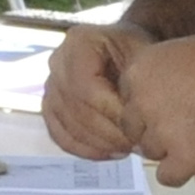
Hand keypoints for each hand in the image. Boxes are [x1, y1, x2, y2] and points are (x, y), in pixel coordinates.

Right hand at [44, 23, 151, 159]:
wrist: (124, 50)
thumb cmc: (137, 50)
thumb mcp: (144, 56)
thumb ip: (137, 84)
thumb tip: (133, 122)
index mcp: (78, 42)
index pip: (87, 86)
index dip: (110, 112)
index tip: (138, 127)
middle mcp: (57, 61)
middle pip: (76, 108)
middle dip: (107, 132)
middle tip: (137, 144)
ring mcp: (50, 85)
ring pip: (67, 124)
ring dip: (98, 143)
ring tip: (127, 149)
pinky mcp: (50, 106)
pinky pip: (60, 134)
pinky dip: (84, 149)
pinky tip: (109, 153)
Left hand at [117, 31, 194, 186]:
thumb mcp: (179, 54)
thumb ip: (159, 79)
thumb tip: (154, 102)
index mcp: (137, 72)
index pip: (128, 103)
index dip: (151, 108)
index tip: (174, 107)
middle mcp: (141, 103)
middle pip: (136, 131)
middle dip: (157, 130)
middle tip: (188, 124)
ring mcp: (161, 133)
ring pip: (152, 153)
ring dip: (172, 149)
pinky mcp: (185, 158)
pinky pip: (168, 177)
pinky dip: (183, 171)